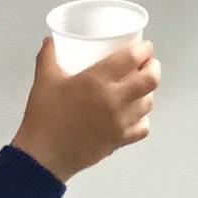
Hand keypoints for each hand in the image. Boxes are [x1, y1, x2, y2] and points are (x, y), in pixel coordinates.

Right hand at [13, 36, 159, 182]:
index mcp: (98, 79)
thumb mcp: (44, 79)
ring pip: (149, 102)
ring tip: (140, 87)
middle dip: (153, 67)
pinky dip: (143, 118)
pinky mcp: (120, 140)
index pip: (132, 58)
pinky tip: (135, 113)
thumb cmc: (44, 114)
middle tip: (147, 64)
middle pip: (150, 80)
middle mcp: (116, 99)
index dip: (145, 49)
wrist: (44, 156)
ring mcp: (121, 122)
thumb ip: (48, 56)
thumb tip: (50, 40)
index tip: (145, 46)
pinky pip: (143, 127)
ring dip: (148, 91)